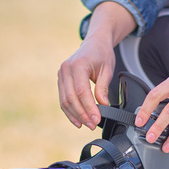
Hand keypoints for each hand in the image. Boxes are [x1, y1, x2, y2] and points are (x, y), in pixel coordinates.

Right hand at [57, 1, 136, 129]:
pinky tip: (78, 120)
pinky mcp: (61, 81)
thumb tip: (103, 106)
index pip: (81, 91)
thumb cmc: (102, 54)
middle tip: (92, 125)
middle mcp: (66, 69)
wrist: (94, 43)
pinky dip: (70, 111)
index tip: (97, 119)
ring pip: (65, 101)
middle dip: (82, 114)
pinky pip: (63, 99)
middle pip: (71, 98)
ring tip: (86, 125)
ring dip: (75, 115)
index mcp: (78, 64)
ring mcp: (61, 75)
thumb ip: (103, 88)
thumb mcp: (107, 69)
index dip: (89, 107)